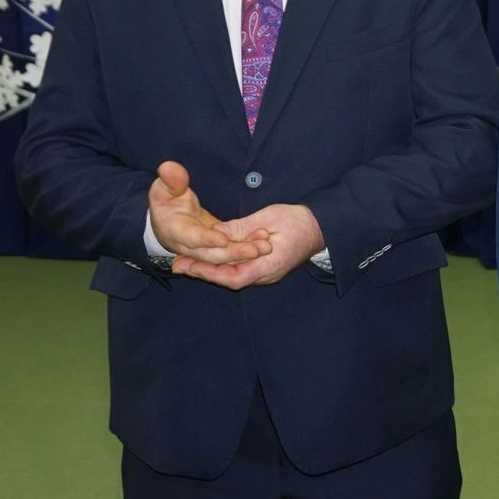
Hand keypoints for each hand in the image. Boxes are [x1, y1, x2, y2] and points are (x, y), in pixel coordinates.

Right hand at [148, 161, 272, 264]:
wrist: (168, 219)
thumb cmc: (166, 200)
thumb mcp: (164, 188)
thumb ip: (171, 180)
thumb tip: (169, 167)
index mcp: (174, 231)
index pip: (190, 237)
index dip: (206, 240)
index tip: (224, 239)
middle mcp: (188, 247)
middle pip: (211, 255)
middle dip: (234, 252)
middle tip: (257, 249)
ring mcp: (201, 252)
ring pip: (223, 258)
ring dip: (244, 254)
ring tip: (265, 246)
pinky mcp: (213, 252)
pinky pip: (229, 255)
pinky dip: (245, 252)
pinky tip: (263, 245)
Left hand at [173, 203, 325, 289]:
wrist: (321, 227)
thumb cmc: (298, 220)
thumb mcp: (268, 218)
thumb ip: (241, 229)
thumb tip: (215, 233)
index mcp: (269, 265)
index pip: (234, 277)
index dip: (209, 273)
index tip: (188, 266)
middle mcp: (266, 275)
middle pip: (230, 280)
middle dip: (203, 272)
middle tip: (178, 265)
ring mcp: (267, 274)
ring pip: (234, 277)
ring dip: (210, 270)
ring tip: (186, 262)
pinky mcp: (266, 269)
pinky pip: (241, 271)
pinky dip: (222, 266)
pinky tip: (209, 259)